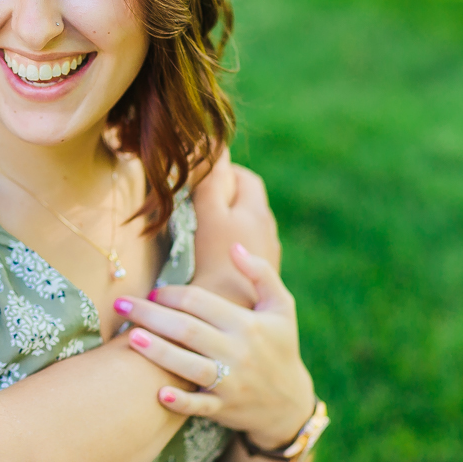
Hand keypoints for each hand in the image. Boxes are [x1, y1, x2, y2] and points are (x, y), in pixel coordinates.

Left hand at [115, 244, 314, 449]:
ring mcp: (231, 383)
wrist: (290, 403)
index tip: (152, 292)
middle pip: (187, 330)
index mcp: (248, 324)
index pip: (200, 302)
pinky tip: (158, 392)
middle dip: (150, 316)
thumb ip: (261, 274)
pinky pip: (199, 406)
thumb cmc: (279, 346)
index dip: (171, 294)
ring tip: (130, 338)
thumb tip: (234, 246)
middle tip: (121, 305)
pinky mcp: (224, 409)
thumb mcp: (281, 308)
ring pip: (189, 366)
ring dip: (159, 352)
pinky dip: (180, 401)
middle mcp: (238, 352)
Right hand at [191, 151, 280, 307]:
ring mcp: (264, 254)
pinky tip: (211, 252)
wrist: (226, 317)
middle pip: (248, 198)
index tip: (197, 173)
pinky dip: (231, 239)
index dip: (221, 169)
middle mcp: (266, 230)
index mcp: (255, 212)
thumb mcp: (208, 216)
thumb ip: (210, 180)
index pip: (242, 177)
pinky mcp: (257, 276)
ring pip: (247, 223)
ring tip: (201, 222)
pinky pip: (246, 246)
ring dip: (229, 216)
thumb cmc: (213, 265)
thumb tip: (212, 144)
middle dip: (226, 191)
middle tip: (196, 195)